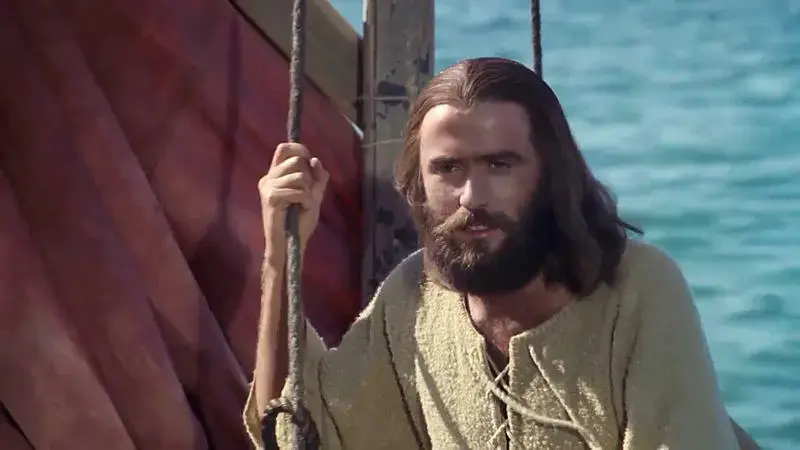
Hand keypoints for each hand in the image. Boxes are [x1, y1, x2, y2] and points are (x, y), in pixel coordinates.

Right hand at [258, 143, 328, 264]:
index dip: (299, 149)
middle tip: (305, 195)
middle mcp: (269, 177)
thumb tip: (315, 160)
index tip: (309, 160)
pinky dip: (305, 200)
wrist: (289, 244)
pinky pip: (298, 190)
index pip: (284, 148)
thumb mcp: (314, 196)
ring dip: (307, 192)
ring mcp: (268, 186)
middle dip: (308, 178)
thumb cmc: (299, 222)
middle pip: (296, 160)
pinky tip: (299, 210)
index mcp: (276, 175)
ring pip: (299, 176)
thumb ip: (317, 178)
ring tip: (301, 205)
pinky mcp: (270, 197)